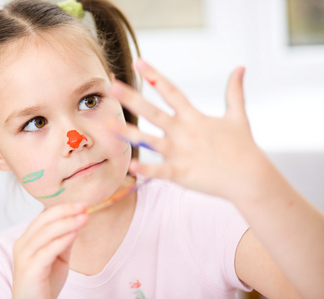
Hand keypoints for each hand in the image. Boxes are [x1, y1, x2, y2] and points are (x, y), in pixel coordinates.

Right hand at [12, 202, 87, 298]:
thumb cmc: (45, 283)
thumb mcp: (58, 257)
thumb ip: (64, 240)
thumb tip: (77, 221)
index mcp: (28, 239)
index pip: (44, 217)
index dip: (63, 208)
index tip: (82, 204)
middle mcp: (22, 245)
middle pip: (44, 221)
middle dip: (65, 211)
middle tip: (84, 206)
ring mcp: (24, 257)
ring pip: (46, 233)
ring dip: (67, 223)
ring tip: (84, 217)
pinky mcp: (30, 270)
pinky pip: (47, 251)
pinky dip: (61, 240)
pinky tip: (74, 233)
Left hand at [109, 59, 266, 200]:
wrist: (250, 177)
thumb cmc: (243, 147)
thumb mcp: (238, 115)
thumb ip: (235, 91)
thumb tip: (240, 67)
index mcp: (194, 116)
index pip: (170, 90)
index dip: (153, 75)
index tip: (137, 61)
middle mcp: (184, 131)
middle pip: (152, 112)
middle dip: (131, 98)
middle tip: (111, 86)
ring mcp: (181, 152)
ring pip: (148, 141)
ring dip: (127, 132)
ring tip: (108, 124)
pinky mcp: (181, 173)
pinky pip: (159, 170)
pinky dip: (145, 169)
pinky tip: (130, 165)